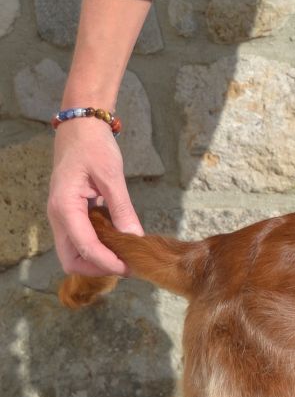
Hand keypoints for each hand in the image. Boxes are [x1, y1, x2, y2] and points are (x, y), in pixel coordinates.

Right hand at [48, 119, 142, 275]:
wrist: (80, 127)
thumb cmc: (94, 146)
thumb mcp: (112, 176)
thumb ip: (122, 209)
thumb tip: (135, 238)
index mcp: (65, 207)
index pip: (85, 248)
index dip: (108, 263)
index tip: (130, 269)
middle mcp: (58, 216)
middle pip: (72, 260)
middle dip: (98, 268)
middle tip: (127, 264)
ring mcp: (62, 216)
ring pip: (74, 253)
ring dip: (97, 259)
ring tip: (125, 254)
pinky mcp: (69, 214)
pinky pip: (79, 240)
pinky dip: (96, 247)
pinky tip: (118, 240)